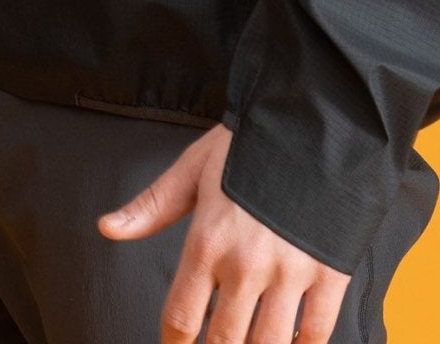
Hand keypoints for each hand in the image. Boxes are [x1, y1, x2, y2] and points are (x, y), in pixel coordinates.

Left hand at [97, 119, 349, 342]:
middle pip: (224, 342)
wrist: (314, 118)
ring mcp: (290, 271)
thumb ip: (152, 205)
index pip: (180, 318)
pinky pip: (316, 331)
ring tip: (247, 343)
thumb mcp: (194, 168)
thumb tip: (109, 228)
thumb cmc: (252, 141)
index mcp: (209, 240)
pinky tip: (291, 341)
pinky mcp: (330, 271)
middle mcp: (246, 263)